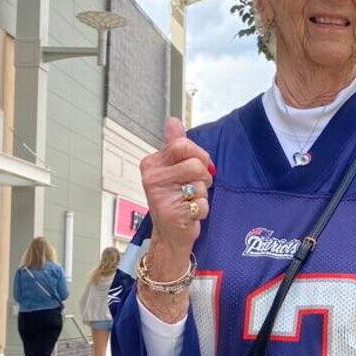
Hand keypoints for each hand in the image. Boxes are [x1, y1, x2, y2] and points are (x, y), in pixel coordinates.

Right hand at [139, 117, 213, 278]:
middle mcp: (152, 178)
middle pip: (196, 164)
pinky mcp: (173, 213)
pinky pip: (203, 203)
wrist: (170, 235)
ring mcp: (161, 196)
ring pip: (201, 184)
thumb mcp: (172, 169)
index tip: (197, 166)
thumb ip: (174, 144)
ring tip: (190, 200)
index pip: (183, 145)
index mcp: (151, 164)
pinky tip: (190, 214)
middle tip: (194, 187)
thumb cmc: (174, 198)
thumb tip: (172, 120)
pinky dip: (202, 210)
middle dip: (204, 176)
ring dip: (202, 194)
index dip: (199, 155)